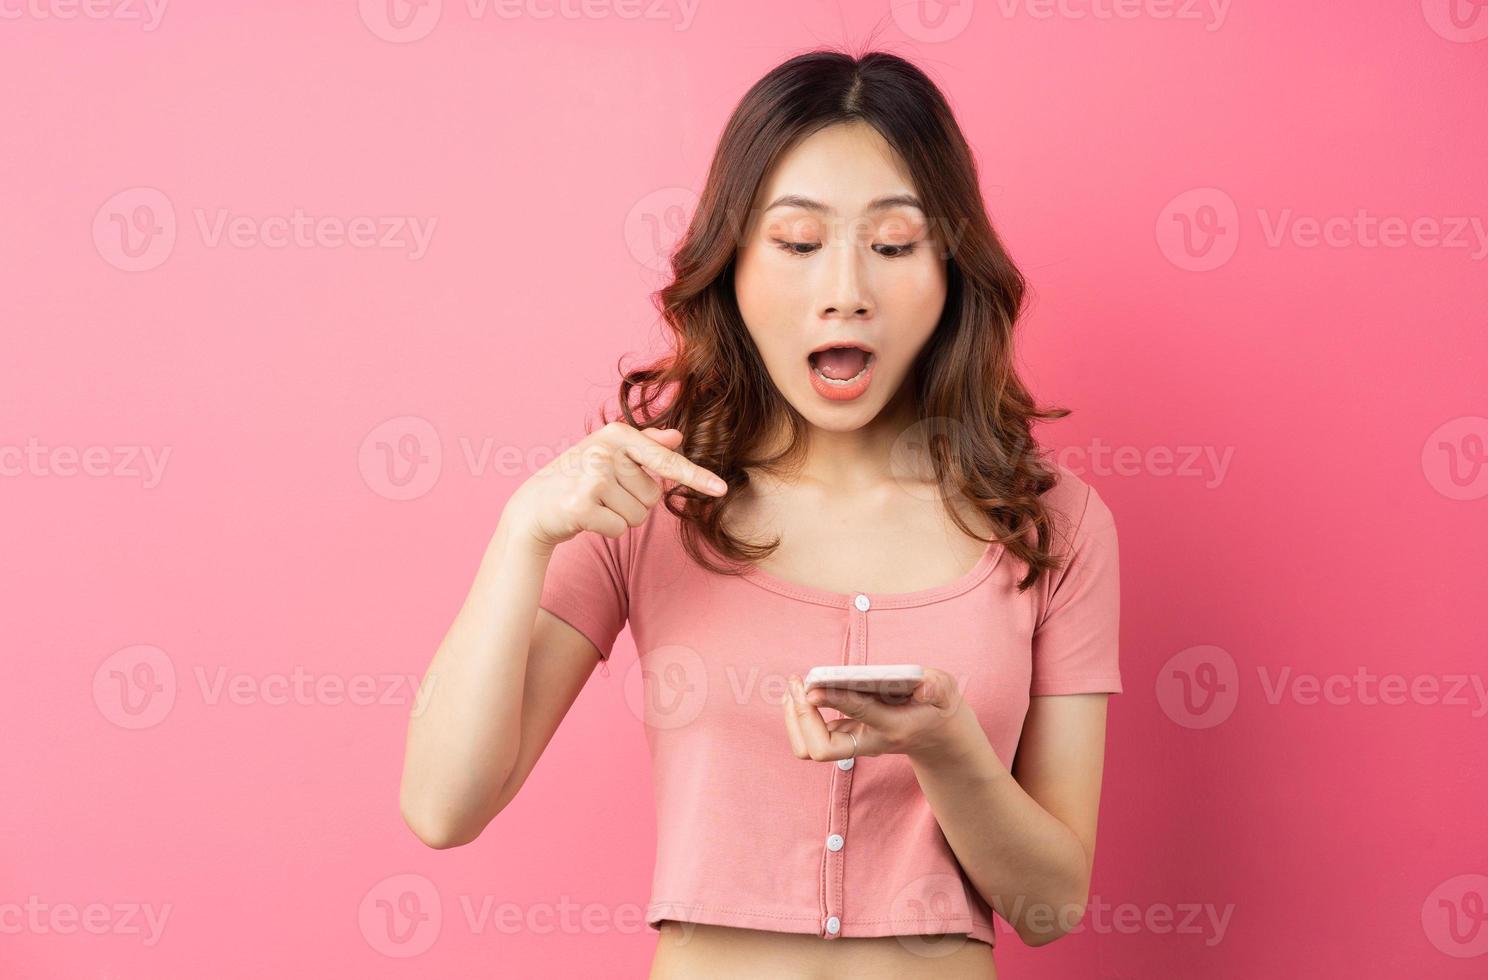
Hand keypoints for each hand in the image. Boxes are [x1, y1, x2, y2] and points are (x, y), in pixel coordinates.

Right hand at [507, 421, 726, 550]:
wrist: (534, 507)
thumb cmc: (578, 480)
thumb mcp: (609, 456)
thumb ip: (646, 446)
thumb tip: (678, 436)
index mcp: (617, 435)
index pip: (665, 460)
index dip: (696, 477)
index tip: (722, 489)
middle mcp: (605, 452)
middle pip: (653, 496)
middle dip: (634, 503)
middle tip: (603, 495)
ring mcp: (592, 477)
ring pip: (639, 516)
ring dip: (621, 517)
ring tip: (595, 505)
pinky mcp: (582, 505)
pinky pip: (620, 528)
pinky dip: (607, 530)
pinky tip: (586, 518)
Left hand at [783, 667, 983, 765]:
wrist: (937, 736)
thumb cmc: (937, 706)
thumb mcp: (945, 692)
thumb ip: (935, 687)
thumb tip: (921, 688)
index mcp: (893, 727)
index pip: (859, 714)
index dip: (835, 699)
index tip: (814, 687)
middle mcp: (868, 740)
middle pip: (821, 748)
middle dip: (803, 717)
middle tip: (800, 684)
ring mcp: (854, 742)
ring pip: (809, 748)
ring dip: (795, 719)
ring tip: (794, 686)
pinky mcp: (844, 736)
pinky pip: (810, 737)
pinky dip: (798, 715)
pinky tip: (799, 691)